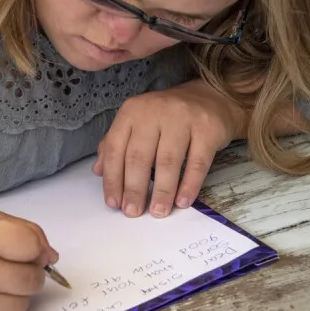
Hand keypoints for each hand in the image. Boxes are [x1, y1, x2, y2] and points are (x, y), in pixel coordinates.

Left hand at [92, 79, 244, 218]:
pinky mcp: (207, 129)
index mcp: (133, 111)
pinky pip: (197, 162)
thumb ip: (116, 144)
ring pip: (168, 161)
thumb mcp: (138, 123)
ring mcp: (183, 119)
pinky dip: (189, 185)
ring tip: (158, 211)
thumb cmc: (168, 117)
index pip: (116, 148)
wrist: (211, 98)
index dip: (113, 178)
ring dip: (161, 191)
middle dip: (135, 189)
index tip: (114, 203)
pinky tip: (183, 201)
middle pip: (140, 156)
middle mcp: (155, 111)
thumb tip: (98, 172)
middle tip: (133, 212)